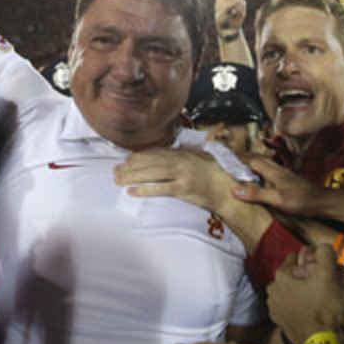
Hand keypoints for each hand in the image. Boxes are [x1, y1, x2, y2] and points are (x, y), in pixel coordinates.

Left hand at [114, 148, 236, 212]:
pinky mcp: (183, 189)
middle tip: (116, 171)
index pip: (155, 152)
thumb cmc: (216, 175)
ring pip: (151, 173)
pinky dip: (144, 189)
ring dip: (132, 177)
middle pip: (150, 162)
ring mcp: (181, 175)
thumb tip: (167, 153)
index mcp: (183, 153)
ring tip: (118, 180)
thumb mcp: (200, 158)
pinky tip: (132, 191)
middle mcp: (181, 161)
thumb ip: (184, 154)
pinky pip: (159, 189)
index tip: (126, 160)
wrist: (227, 191)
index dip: (138, 156)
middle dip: (131, 166)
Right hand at [232, 156, 330, 216]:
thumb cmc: (302, 201)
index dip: (239, 157)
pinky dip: (260, 170)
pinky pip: (270, 171)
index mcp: (273, 172)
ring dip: (253, 162)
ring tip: (242, 164)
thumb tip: (234, 189)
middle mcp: (278, 170)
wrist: (323, 203)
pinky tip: (261, 177)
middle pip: (258, 159)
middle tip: (231, 156)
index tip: (226, 153)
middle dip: (244, 157)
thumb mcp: (277, 200)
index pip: (252, 160)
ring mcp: (284, 175)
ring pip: (265, 164)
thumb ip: (257, 194)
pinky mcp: (288, 181)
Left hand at [268, 246, 343, 343]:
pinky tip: (309, 309)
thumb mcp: (328, 275)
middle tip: (319, 282)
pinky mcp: (279, 322)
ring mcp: (274, 308)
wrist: (320, 341)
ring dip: (299, 291)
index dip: (309, 260)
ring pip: (288, 291)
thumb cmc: (324, 307)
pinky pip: (288, 306)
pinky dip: (296, 305)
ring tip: (316, 296)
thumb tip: (323, 247)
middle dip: (303, 276)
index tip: (320, 267)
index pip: (295, 257)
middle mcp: (272, 290)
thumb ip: (325, 253)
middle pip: (290, 275)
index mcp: (281, 276)